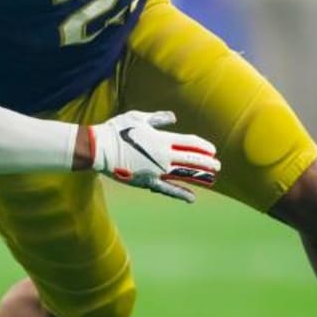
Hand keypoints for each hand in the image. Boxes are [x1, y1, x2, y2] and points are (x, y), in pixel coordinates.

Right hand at [88, 110, 218, 202]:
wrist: (98, 148)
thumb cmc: (116, 130)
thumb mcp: (138, 117)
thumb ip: (158, 118)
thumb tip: (173, 117)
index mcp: (162, 139)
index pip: (191, 143)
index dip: (204, 147)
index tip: (213, 150)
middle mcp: (163, 156)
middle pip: (192, 160)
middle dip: (207, 163)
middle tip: (218, 166)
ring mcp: (156, 170)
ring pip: (184, 175)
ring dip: (200, 177)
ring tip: (212, 179)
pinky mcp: (147, 181)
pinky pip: (167, 189)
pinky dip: (181, 193)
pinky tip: (192, 198)